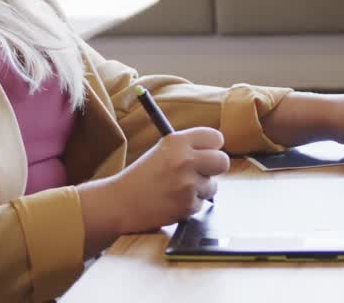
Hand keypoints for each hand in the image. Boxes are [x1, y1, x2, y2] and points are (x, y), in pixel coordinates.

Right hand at [77, 127, 228, 255]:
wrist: (120, 202)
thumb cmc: (141, 177)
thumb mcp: (162, 150)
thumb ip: (187, 148)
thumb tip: (216, 151)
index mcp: (177, 141)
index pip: (215, 137)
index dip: (213, 147)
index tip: (208, 152)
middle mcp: (184, 159)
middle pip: (223, 161)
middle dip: (215, 168)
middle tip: (203, 172)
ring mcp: (187, 183)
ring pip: (212, 186)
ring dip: (200, 190)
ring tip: (177, 189)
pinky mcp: (187, 205)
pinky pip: (201, 204)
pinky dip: (190, 205)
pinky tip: (172, 201)